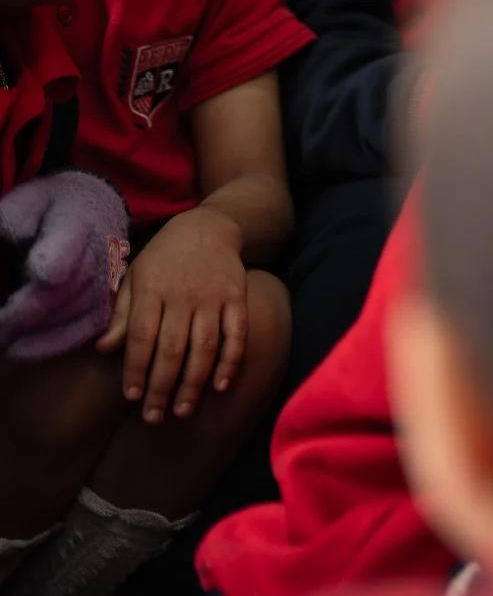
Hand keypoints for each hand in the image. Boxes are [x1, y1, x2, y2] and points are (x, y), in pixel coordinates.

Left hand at [0, 170, 128, 361]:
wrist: (96, 204)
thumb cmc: (50, 205)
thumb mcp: (26, 200)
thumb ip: (13, 218)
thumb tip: (12, 235)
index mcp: (76, 219)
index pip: (67, 244)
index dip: (52, 263)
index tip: (36, 278)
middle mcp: (99, 249)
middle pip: (66, 288)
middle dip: (27, 315)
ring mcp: (109, 274)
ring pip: (79, 312)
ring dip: (41, 334)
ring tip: (7, 346)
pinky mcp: (111, 295)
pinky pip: (91, 325)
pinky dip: (59, 342)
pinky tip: (27, 352)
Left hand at [98, 205, 248, 422]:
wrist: (210, 227)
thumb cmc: (164, 258)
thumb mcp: (135, 278)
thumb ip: (121, 314)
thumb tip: (103, 349)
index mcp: (152, 290)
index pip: (142, 338)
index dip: (136, 370)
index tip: (133, 397)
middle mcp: (184, 295)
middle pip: (172, 349)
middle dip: (162, 387)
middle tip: (155, 417)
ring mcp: (214, 297)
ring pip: (205, 347)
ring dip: (194, 383)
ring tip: (182, 410)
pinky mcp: (238, 297)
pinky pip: (237, 334)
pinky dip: (231, 362)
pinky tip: (220, 386)